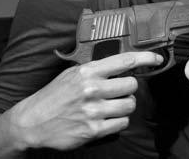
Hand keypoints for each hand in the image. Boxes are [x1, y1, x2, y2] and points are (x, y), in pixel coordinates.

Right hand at [8, 51, 162, 150]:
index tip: (157, 59)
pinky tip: (106, 118)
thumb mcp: (73, 74)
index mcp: (88, 72)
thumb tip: (124, 65)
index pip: (125, 61)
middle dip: (128, 89)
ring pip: (129, 105)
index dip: (146, 59)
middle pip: (132, 85)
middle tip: (118, 92)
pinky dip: (118, 121)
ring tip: (111, 106)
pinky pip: (121, 123)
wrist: (32, 122)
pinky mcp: (93, 130)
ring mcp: (93, 111)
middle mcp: (92, 89)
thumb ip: (97, 69)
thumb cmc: (54, 96)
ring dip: (124, 106)